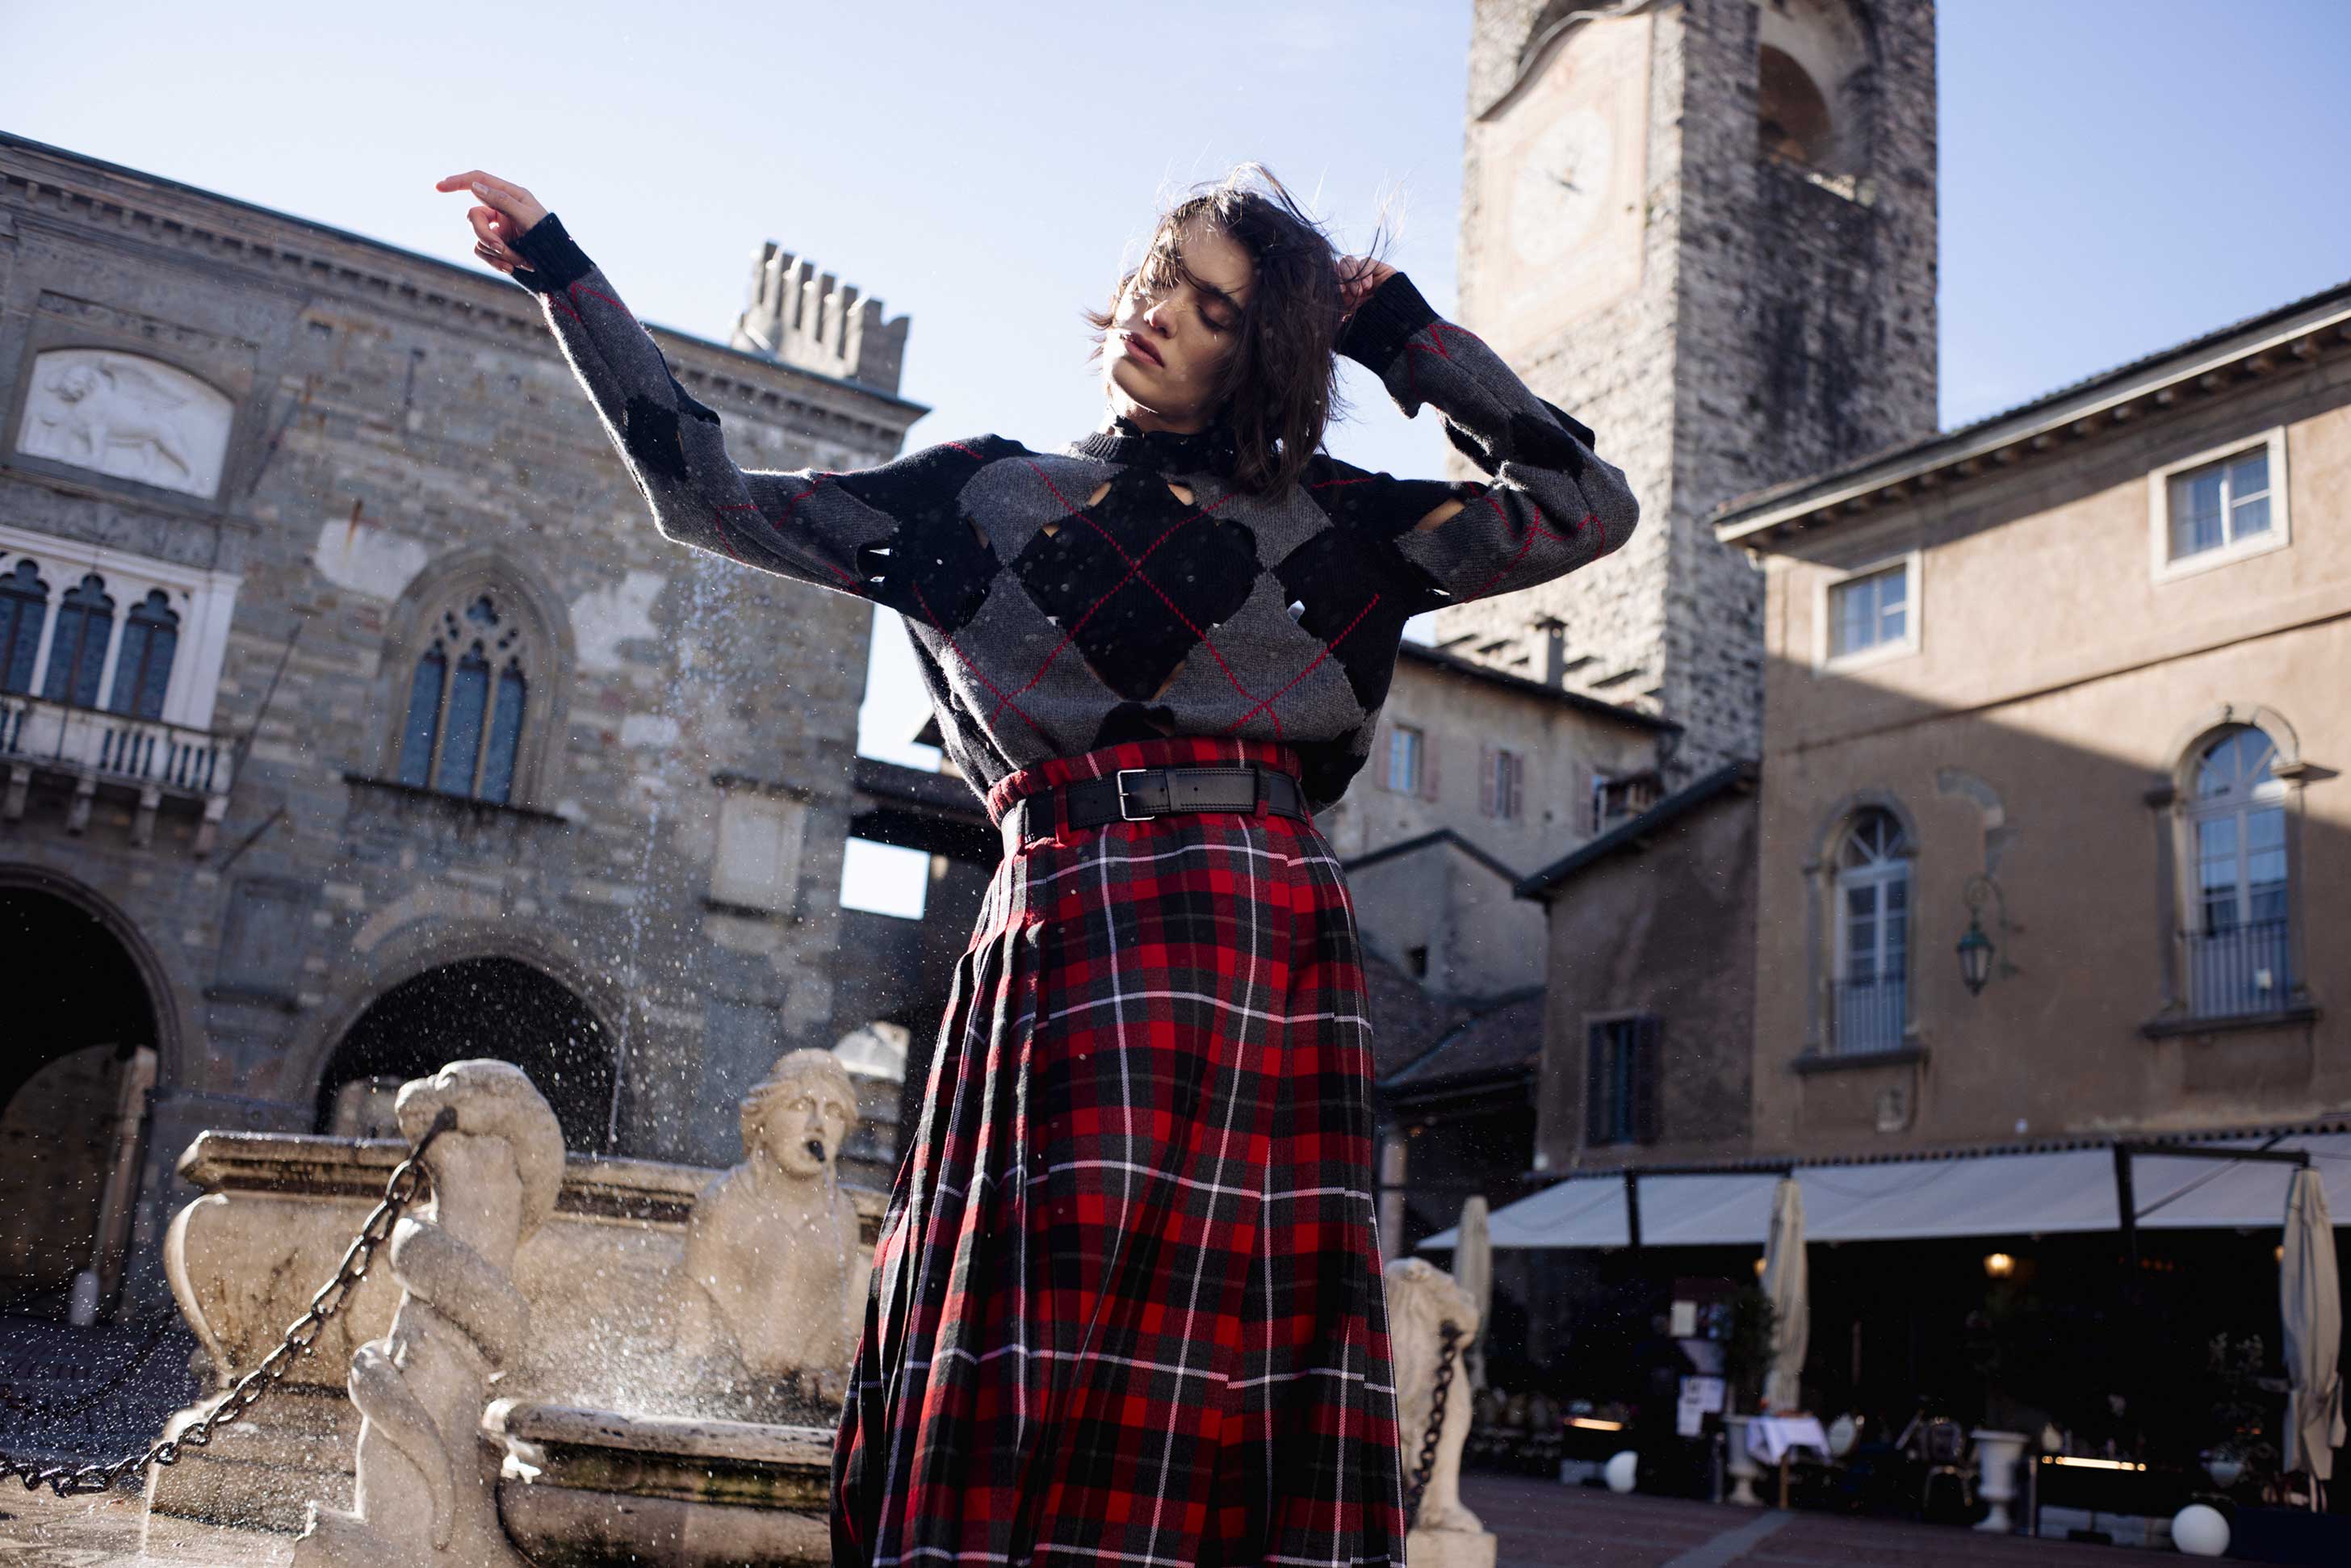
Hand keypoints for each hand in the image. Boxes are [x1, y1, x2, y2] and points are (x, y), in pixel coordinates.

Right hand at [434, 170, 549, 276]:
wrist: (559, 267)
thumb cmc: (549, 238)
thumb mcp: (526, 217)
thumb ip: (501, 201)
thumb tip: (474, 186)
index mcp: (511, 195)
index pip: (478, 181)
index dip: (457, 182)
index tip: (438, 187)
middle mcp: (501, 210)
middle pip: (473, 216)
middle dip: (485, 235)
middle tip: (501, 248)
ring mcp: (498, 229)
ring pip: (478, 237)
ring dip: (497, 253)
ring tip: (519, 261)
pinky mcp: (498, 247)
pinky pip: (482, 252)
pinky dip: (495, 261)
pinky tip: (512, 268)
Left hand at [1336, 255, 1397, 321]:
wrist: (1395, 319)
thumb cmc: (1373, 321)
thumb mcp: (1354, 316)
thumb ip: (1342, 312)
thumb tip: (1332, 315)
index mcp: (1344, 290)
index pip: (1332, 276)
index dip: (1333, 279)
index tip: (1340, 292)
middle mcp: (1352, 279)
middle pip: (1339, 266)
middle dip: (1344, 278)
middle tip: (1354, 293)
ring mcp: (1364, 272)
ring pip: (1349, 261)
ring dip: (1353, 276)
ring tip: (1361, 292)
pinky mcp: (1377, 267)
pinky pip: (1365, 262)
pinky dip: (1364, 272)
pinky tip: (1368, 286)